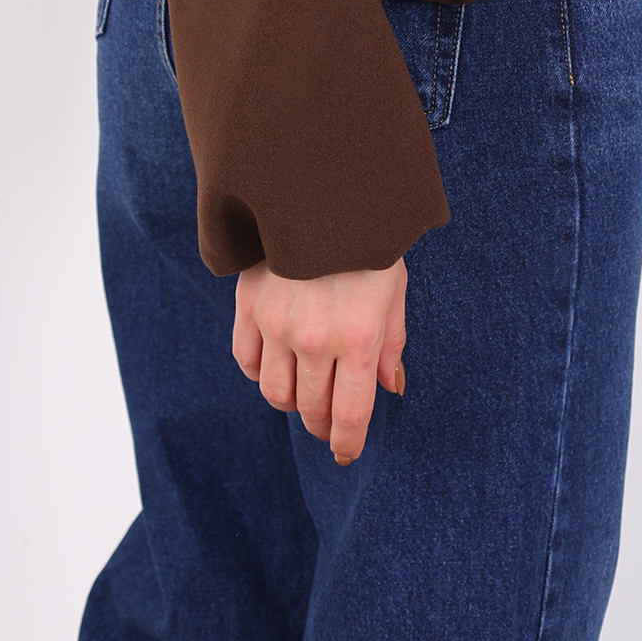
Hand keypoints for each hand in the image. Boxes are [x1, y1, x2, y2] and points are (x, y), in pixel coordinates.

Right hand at [232, 257, 407, 464]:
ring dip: (292, 401)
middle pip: (311, 410)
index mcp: (358, 338)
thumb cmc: (369, 239)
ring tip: (304, 388)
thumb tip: (388, 388)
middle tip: (328, 423)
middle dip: (322, 425)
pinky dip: (262, 371)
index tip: (346, 453)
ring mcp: (276, 323)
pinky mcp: (248, 304)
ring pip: (275, 393)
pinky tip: (278, 361)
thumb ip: (391, 343)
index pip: (350, 415)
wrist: (321, 187)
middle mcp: (314, 338)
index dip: (348, 443)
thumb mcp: (394, 289)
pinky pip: (247, 362)